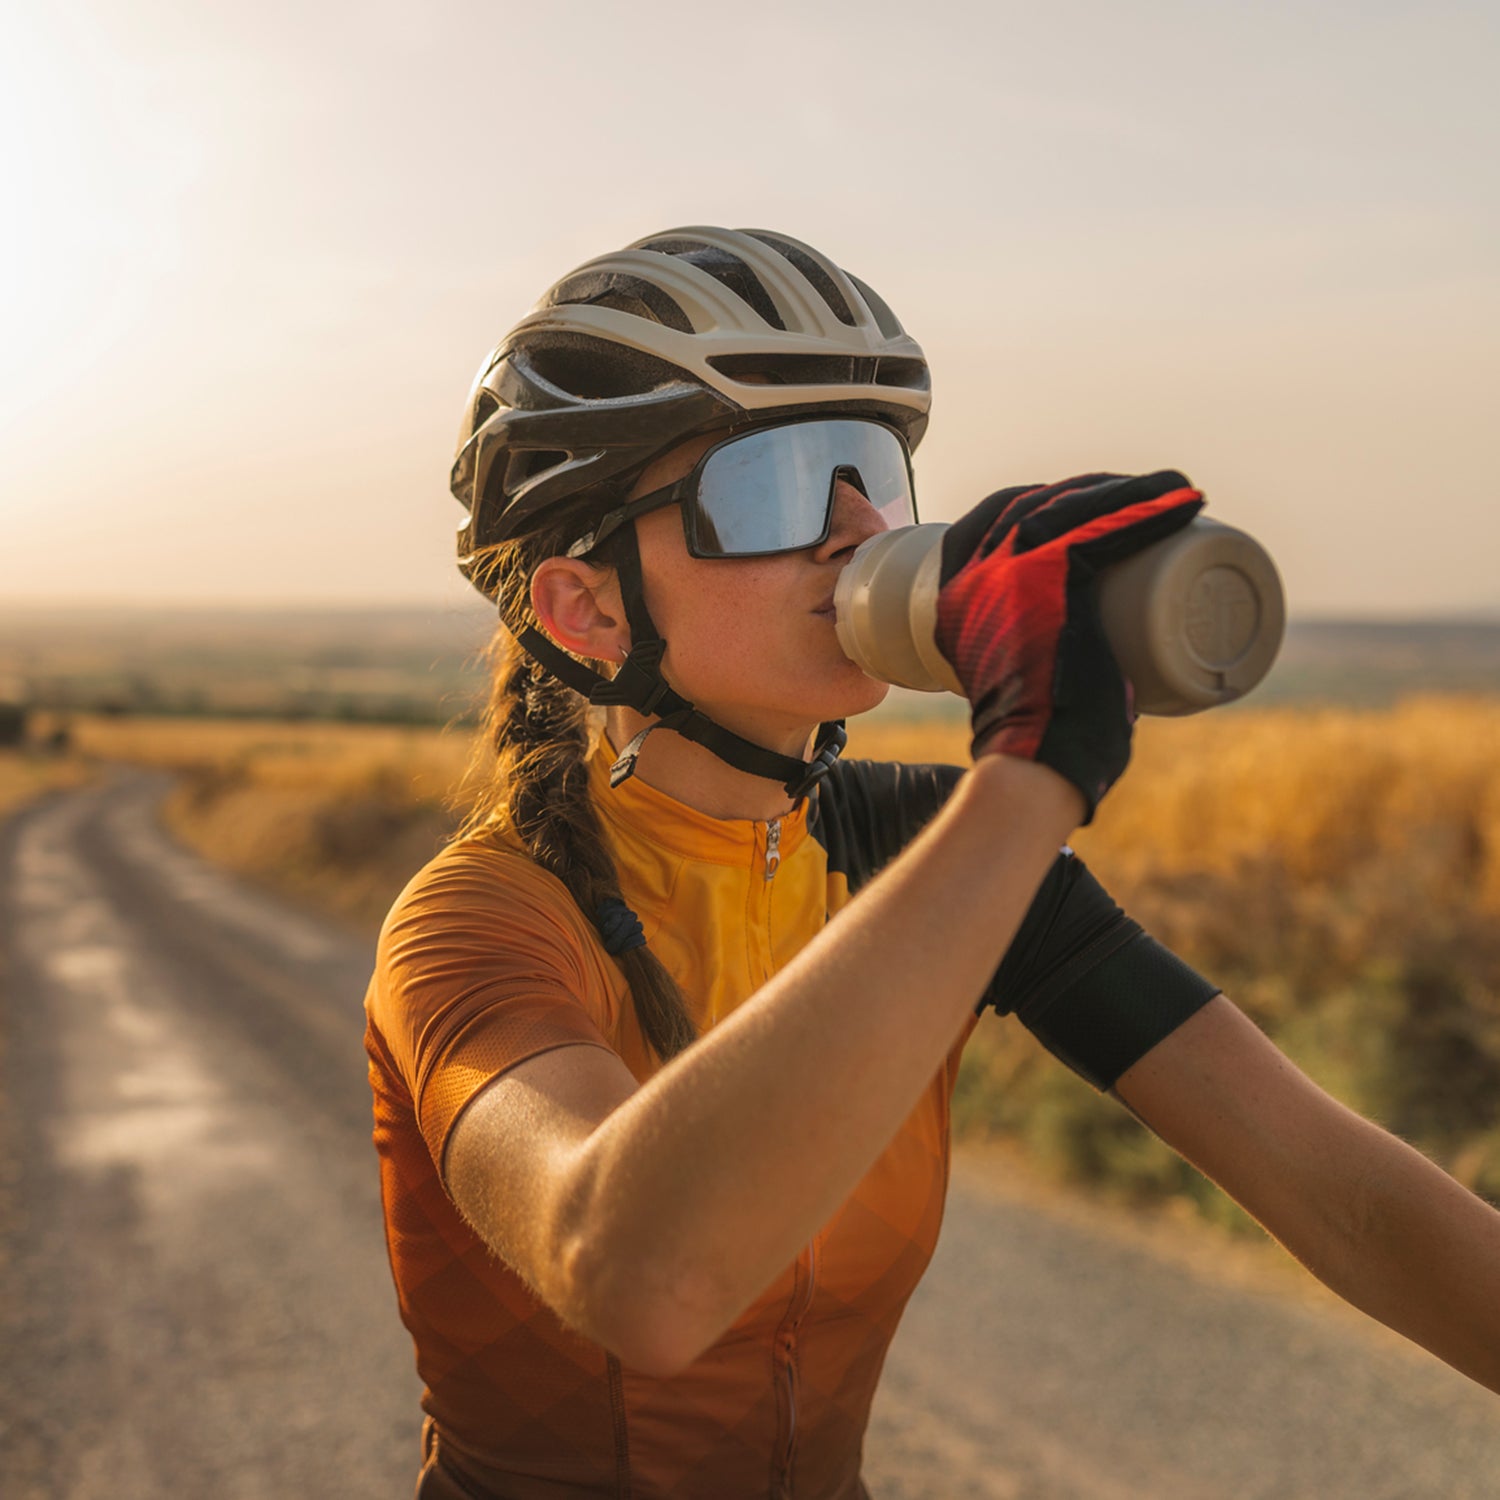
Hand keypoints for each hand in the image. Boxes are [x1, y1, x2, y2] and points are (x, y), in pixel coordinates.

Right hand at [935, 470, 1202, 820]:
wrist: (1032, 765)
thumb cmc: (1035, 743)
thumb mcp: (1012, 682)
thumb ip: (1030, 662)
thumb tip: (1081, 661)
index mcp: (954, 596)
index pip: (998, 515)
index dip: (1047, 496)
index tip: (1092, 504)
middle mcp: (973, 574)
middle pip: (1037, 502)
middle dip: (1092, 489)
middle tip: (1140, 501)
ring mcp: (1007, 572)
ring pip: (1072, 504)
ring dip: (1128, 490)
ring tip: (1171, 492)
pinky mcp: (1050, 579)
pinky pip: (1106, 527)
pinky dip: (1151, 508)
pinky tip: (1185, 498)